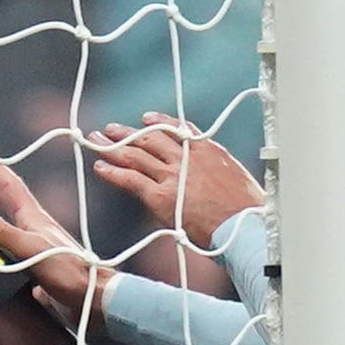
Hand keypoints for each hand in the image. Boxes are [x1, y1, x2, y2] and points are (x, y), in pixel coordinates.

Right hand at [0, 153, 108, 320]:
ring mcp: (42, 249)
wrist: (92, 297)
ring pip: (18, 227)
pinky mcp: (43, 269)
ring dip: (3, 215)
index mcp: (35, 220)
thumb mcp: (29, 246)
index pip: (13, 188)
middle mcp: (39, 230)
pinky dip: (10, 248)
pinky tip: (7, 253)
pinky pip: (21, 254)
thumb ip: (1, 230)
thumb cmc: (68, 271)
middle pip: (15, 204)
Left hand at [87, 117, 266, 251]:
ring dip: (112, 147)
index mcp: (207, 150)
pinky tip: (100, 168)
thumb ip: (220, 167)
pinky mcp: (161, 196)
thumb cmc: (248, 209)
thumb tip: (216, 171)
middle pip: (150, 139)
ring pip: (135, 156)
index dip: (158, 123)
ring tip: (96, 142)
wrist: (244, 225)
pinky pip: (130, 179)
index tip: (146, 119)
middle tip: (110, 130)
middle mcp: (186, 158)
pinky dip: (113, 172)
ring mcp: (172, 176)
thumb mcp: (238, 176)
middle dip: (127, 133)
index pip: (177, 129)